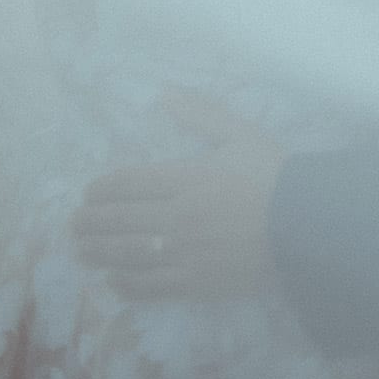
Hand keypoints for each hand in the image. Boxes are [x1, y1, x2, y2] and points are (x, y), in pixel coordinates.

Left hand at [70, 100, 282, 302]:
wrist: (305, 224)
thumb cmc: (272, 174)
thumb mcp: (239, 133)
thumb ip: (200, 113)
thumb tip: (165, 92)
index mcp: (185, 177)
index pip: (130, 183)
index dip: (104, 189)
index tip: (88, 194)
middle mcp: (177, 216)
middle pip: (122, 220)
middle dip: (93, 222)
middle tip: (73, 225)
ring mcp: (185, 253)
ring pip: (130, 254)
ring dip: (100, 253)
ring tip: (81, 252)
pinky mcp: (197, 283)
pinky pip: (152, 286)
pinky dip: (128, 284)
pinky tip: (113, 281)